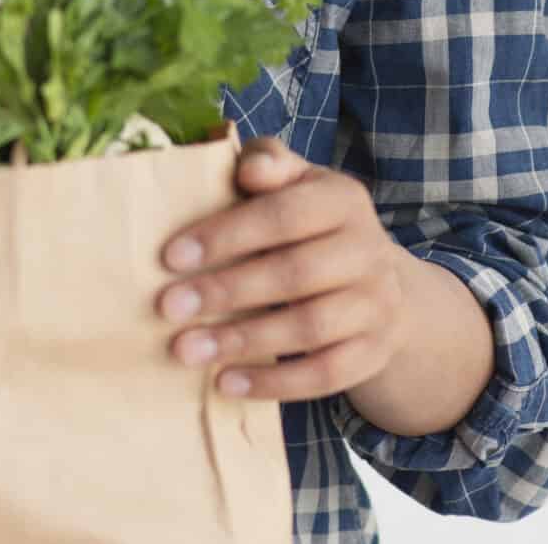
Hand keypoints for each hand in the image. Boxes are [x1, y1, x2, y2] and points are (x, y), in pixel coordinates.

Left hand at [156, 137, 411, 401]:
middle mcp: (368, 250)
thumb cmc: (313, 227)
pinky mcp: (373, 352)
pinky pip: (326, 375)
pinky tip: (226, 382)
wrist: (380, 285)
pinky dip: (274, 383)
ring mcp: (376, 305)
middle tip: (167, 308)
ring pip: (309, 327)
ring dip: (242, 341)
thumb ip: (268, 165)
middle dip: (225, 291)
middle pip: (295, 273)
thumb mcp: (297, 185)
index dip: (227, 235)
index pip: (284, 215)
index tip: (170, 257)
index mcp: (343, 199)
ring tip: (186, 349)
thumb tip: (248, 168)